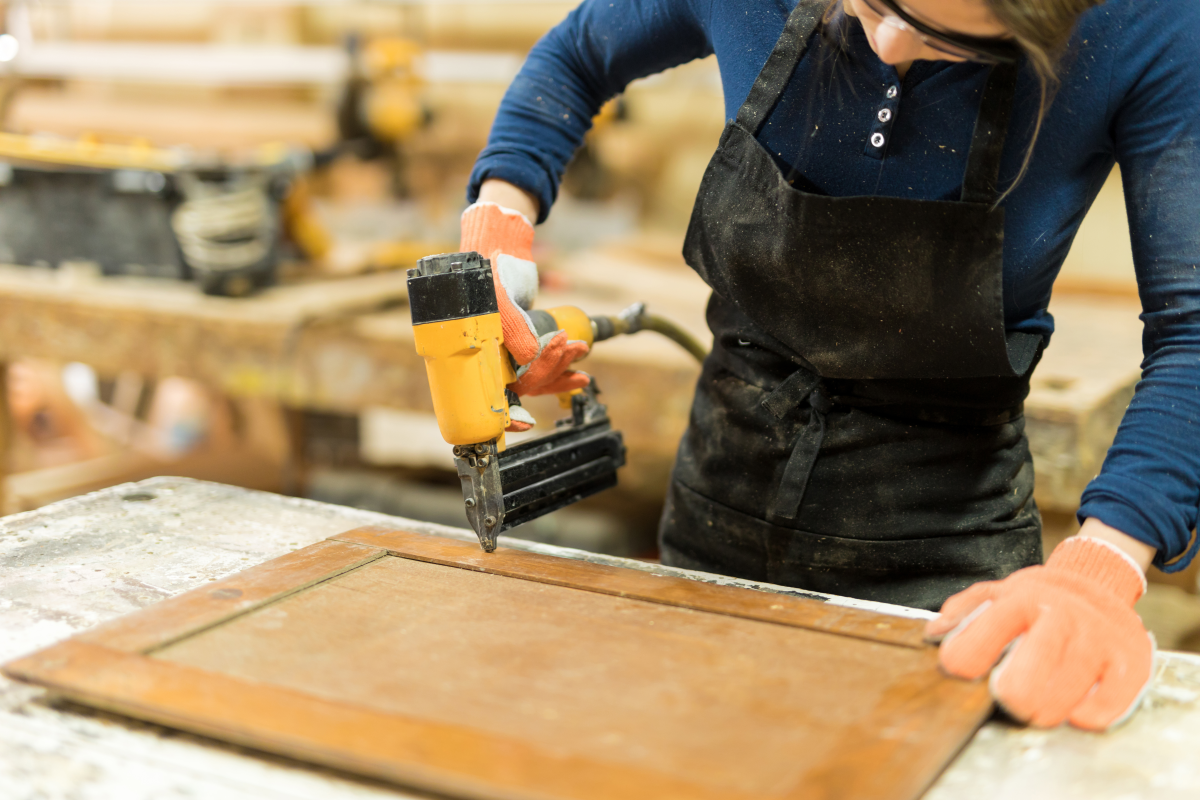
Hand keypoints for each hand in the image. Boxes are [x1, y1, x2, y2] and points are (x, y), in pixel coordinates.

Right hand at [459, 198, 588, 420]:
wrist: (497, 242)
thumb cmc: (487, 269)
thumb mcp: (498, 298)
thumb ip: (514, 329)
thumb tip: (532, 357)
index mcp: (472, 354)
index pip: (489, 397)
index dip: (507, 416)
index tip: (525, 425)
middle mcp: (487, 356)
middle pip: (521, 385)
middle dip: (551, 374)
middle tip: (573, 352)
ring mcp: (505, 350)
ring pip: (534, 376)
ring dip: (562, 368)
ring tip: (582, 351)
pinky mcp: (523, 341)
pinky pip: (541, 364)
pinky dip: (561, 364)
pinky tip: (580, 363)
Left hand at [925, 534, 1154, 730]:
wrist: (1098, 580)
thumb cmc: (1039, 598)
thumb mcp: (994, 593)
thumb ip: (961, 613)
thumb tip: (933, 635)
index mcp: (1020, 602)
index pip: (972, 648)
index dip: (962, 666)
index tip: (964, 672)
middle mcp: (1060, 618)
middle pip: (1020, 686)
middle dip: (1009, 699)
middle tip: (1010, 696)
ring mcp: (1097, 641)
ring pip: (1060, 701)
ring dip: (1044, 711)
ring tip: (1040, 703)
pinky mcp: (1129, 662)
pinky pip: (1104, 708)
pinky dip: (1084, 716)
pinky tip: (1074, 708)